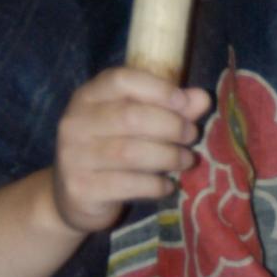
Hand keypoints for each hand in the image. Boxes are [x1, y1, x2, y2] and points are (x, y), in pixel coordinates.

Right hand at [51, 68, 210, 235]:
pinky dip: (156, 185)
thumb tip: (202, 98)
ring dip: (169, 156)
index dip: (158, 89)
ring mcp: (74, 156)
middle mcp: (75, 123)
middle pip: (130, 116)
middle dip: (171, 125)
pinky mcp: (81, 188)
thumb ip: (169, 108)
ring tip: (187, 160)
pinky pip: (128, 184)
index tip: (185, 103)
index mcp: (87, 96)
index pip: (121, 80)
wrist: (73, 196)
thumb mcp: (136, 123)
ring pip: (131, 152)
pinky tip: (168, 186)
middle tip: (191, 135)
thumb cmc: (111, 150)